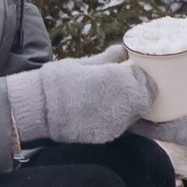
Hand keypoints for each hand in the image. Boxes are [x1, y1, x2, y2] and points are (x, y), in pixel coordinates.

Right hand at [7, 58, 154, 147]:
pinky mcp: (108, 135)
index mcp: (121, 78)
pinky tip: (103, 114)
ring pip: (136, 114)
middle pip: (146, 99)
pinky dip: (117, 120)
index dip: (139, 76)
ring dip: (130, 108)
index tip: (131, 74)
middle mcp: (125, 101)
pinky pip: (121, 127)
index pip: (145, 78)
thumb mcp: (84, 63)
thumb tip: (122, 51)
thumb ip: (108, 59)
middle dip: (139, 93)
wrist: (40, 107)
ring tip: (113, 101)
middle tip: (127, 89)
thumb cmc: (60, 79)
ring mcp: (118, 121)